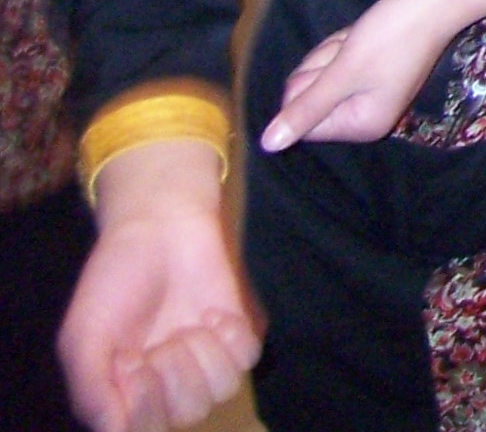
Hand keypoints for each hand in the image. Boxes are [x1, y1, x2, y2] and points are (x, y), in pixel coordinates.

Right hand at [62, 141, 261, 431]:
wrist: (159, 227)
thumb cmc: (115, 282)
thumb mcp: (83, 339)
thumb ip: (92, 392)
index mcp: (126, 392)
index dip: (143, 405)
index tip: (132, 361)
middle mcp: (168, 385)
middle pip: (186, 415)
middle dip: (174, 376)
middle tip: (159, 340)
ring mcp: (205, 360)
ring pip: (221, 392)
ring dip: (202, 354)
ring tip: (187, 324)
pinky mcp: (237, 334)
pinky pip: (247, 360)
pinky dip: (231, 336)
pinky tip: (212, 314)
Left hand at [261, 0, 485, 149]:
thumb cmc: (392, 35)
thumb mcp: (343, 71)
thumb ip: (304, 109)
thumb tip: (270, 145)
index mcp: (362, 125)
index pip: (303, 121)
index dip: (310, 87)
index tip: (338, 66)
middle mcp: (367, 116)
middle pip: (311, 98)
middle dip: (323, 67)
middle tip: (352, 50)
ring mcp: (372, 93)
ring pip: (323, 76)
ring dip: (334, 52)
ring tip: (362, 39)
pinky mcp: (376, 71)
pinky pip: (340, 64)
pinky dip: (346, 46)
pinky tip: (366, 35)